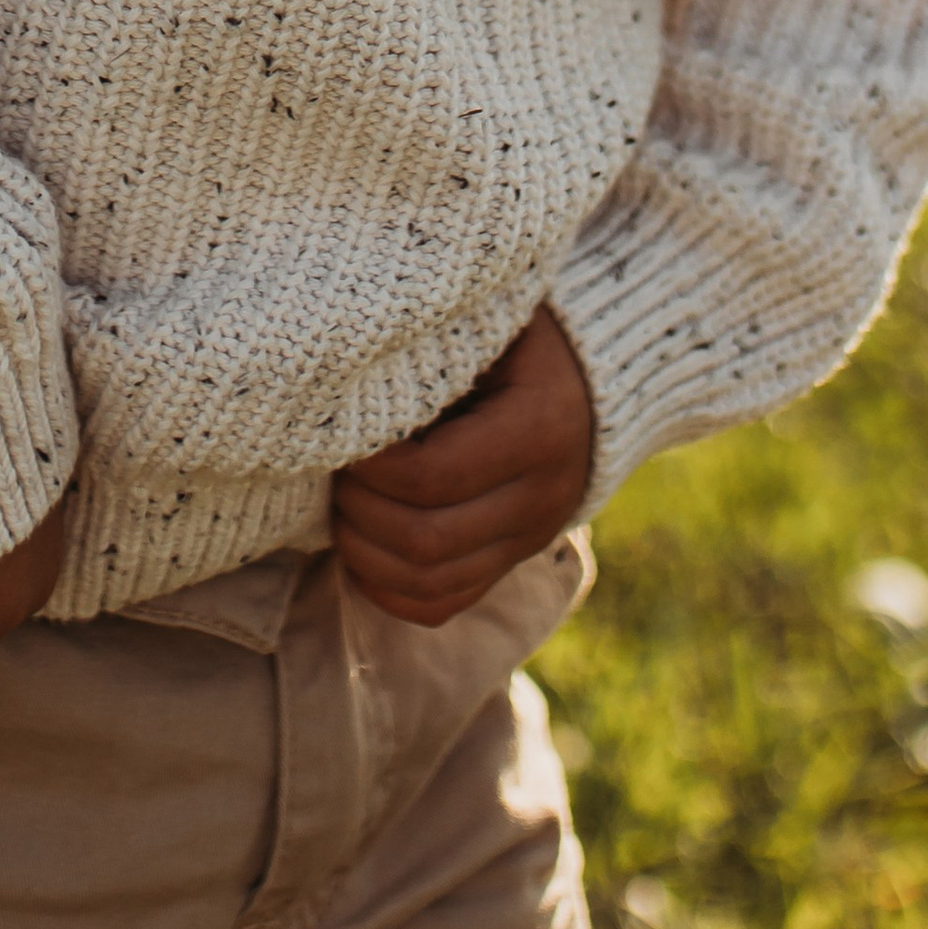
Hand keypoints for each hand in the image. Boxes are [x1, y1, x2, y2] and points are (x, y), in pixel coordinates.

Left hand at [331, 307, 594, 629]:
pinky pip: (440, 605)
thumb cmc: (521, 332)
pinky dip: (388, 588)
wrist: (593, 374)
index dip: (372, 465)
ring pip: (429, 584)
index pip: (432, 476)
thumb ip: (436, 349)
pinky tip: (364, 547)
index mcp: (539, 427)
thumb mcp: (492, 322)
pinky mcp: (511, 562)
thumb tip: (350, 375)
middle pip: (426, 540)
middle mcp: (542, 497)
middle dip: (359, 510)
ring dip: (365, 554)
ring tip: (343, 506)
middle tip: (334, 469)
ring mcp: (530, 538)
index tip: (343, 431)